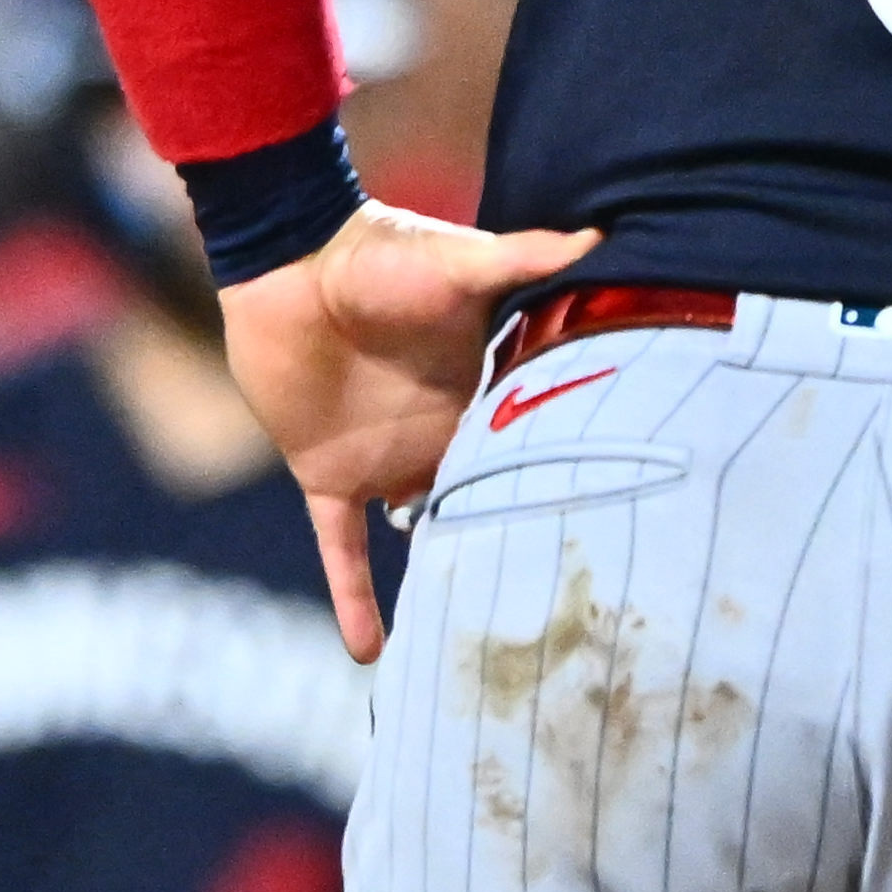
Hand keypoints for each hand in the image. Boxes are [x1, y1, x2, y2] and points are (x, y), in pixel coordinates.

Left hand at [222, 201, 607, 655]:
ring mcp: (384, 461)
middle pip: (481, 505)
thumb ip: (523, 259)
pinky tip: (370, 655)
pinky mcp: (328, 476)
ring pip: (419, 537)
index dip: (558, 491)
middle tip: (556, 614)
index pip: (526, 453)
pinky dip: (354, 599)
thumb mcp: (458, 263)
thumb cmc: (379, 251)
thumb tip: (597, 237)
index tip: (604, 535)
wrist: (288, 259)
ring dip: (442, 582)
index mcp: (481, 395)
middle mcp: (440, 437)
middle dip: (510, 547)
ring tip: (475, 649)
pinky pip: (342, 549)